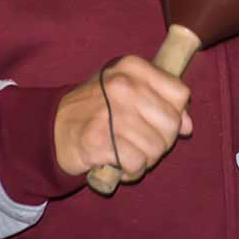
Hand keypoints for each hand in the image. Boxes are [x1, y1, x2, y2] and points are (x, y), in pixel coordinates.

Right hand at [54, 56, 193, 182]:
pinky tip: (118, 163)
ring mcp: (111, 113)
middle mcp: (123, 86)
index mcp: (133, 68)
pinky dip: (131, 170)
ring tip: (128, 153)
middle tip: (143, 144)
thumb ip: (161, 102)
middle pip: (171, 123)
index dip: (175, 114)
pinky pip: (136, 163)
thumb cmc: (96, 109)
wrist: (50, 128)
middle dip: (162, 141)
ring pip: (156, 147)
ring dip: (146, 159)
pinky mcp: (99, 140)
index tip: (158, 121)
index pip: (179, 93)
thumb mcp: (127, 92)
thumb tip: (188, 126)